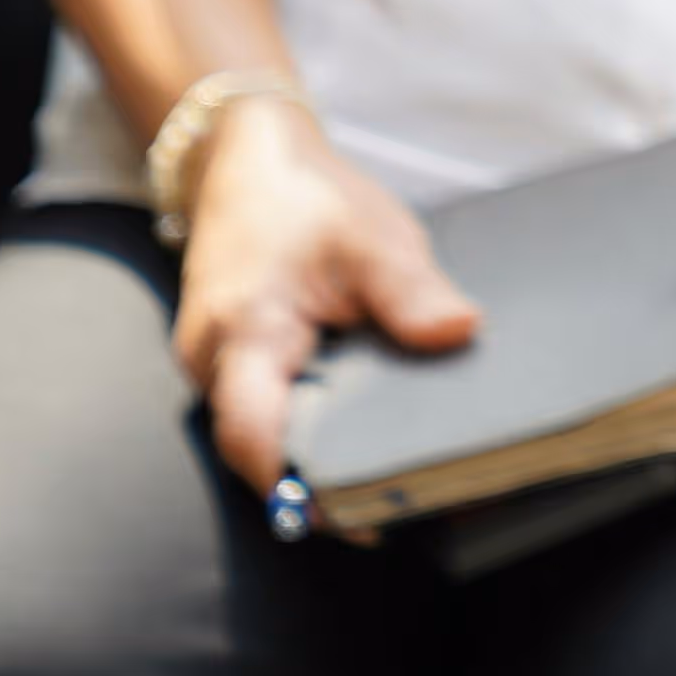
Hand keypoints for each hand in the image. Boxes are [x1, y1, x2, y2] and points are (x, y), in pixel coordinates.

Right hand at [174, 98, 480, 499]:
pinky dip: (309, 422)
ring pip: (263, 430)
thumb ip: (413, 294)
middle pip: (260, 448)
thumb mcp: (374, 239)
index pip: (254, 437)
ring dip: (316, 454)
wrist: (247, 159)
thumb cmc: (306, 197)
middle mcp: (215, 361)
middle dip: (318, 486)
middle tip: (397, 511)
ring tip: (392, 481)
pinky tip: (363, 431)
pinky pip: (266, 406)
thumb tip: (460, 333)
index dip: (297, 487)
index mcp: (247, 334)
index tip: (355, 516)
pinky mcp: (230, 361)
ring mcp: (215, 364)